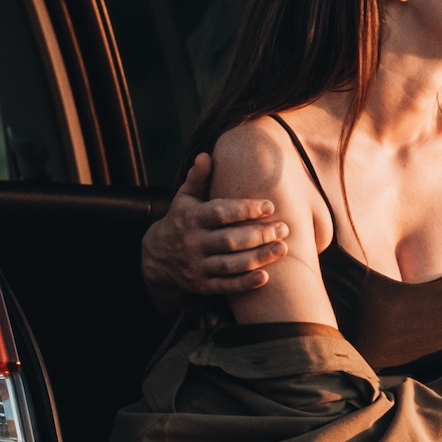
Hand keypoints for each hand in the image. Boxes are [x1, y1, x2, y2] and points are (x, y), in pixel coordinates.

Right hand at [142, 152, 291, 298]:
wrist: (157, 256)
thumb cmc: (182, 220)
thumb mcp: (185, 198)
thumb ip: (198, 178)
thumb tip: (205, 155)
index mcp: (191, 218)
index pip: (220, 213)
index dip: (246, 210)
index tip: (270, 206)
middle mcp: (193, 243)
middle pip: (230, 240)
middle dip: (260, 235)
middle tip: (284, 228)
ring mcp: (197, 266)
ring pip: (231, 264)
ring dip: (259, 258)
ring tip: (283, 248)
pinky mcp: (202, 285)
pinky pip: (226, 286)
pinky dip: (246, 283)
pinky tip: (266, 277)